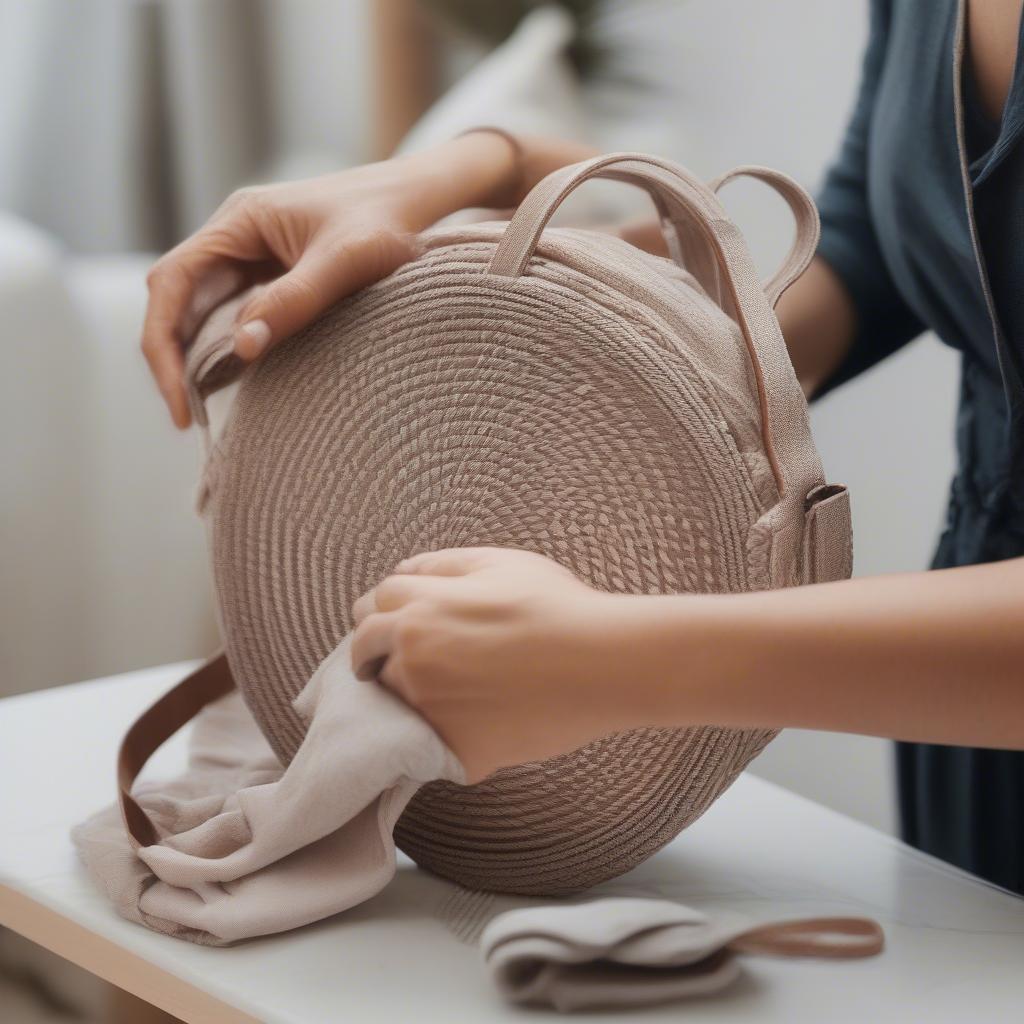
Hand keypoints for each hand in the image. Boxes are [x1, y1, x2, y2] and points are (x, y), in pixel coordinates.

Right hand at [141, 149, 460, 426]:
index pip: (172, 283)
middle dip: (172, 358)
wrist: (415, 198)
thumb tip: (242, 348)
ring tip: (199, 411)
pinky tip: (229, 384)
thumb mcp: (346, 261)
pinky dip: (222, 350)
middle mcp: (234, 237)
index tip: (179, 399)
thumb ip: (295, 300)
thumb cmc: (385, 220)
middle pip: (176, 300)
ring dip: (193, 357)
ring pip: (199, 311)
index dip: (164, 344)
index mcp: (239, 222)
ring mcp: (250, 256)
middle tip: (187, 417)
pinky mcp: (270, 276)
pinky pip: (230, 315)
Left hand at [350, 547, 631, 781]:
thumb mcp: (500, 563)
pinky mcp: (454, 750)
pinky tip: (477, 724)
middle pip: (363, 653)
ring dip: (407, 694)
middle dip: (374, 652)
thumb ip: (442, 565)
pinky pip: (431, 747)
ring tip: (452, 690)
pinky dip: (445, 736)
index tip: (396, 621)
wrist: (604, 664)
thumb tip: (404, 571)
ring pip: (392, 701)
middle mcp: (411, 658)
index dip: (384, 610)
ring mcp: (429, 708)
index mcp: (419, 608)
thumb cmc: (557, 606)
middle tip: (407, 657)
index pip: (371, 606)